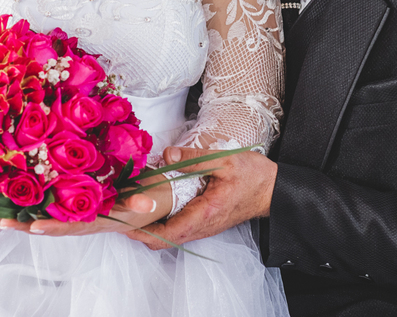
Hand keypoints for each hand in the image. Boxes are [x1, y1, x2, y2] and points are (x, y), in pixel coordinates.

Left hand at [0, 174, 169, 237]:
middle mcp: (81, 220)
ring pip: (45, 217)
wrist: (143, 201)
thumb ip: (142, 202)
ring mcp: (75, 213)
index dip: (53, 227)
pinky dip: (31, 204)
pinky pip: (48, 206)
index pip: (72, 226)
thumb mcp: (143, 200)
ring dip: (23, 216)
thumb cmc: (139, 199)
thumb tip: (148, 204)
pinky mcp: (71, 203)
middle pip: (50, 225)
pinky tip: (12, 198)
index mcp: (96, 221)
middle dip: (26, 226)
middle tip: (3, 222)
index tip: (35, 227)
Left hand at [126, 146, 276, 250]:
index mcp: (204, 214)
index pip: (165, 235)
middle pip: (162, 239)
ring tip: (134, 204)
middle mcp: (202, 226)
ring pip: (169, 235)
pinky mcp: (205, 221)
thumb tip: (166, 156)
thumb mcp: (224, 160)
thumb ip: (193, 158)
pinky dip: (163, 219)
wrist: (273, 190)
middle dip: (139, 229)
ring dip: (150, 224)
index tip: (122, 221)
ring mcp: (203, 226)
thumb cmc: (254, 177)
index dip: (140, 232)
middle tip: (122, 210)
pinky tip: (156, 200)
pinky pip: (178, 227)